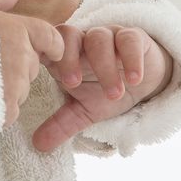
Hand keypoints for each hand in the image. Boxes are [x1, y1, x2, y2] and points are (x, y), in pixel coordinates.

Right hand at [0, 0, 63, 125]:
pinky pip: (10, 112)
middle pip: (31, 68)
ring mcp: (15, 82)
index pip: (50, 37)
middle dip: (17, 70)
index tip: (50, 52)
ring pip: (21, 92)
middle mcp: (21, 54)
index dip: (52, 46)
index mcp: (17, 28)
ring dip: (6, 91)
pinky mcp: (5, 106)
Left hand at [33, 26, 172, 151]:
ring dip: (104, 66)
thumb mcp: (83, 110)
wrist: (143, 80)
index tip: (43, 79)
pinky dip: (131, 59)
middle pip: (69, 35)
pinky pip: (129, 39)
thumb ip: (61, 124)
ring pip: (99, 38)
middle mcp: (82, 40)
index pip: (47, 45)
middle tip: (73, 85)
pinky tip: (133, 80)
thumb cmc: (105, 90)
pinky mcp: (133, 36)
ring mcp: (107, 34)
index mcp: (64, 53)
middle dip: (69, 59)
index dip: (43, 56)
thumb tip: (38, 146)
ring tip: (113, 94)